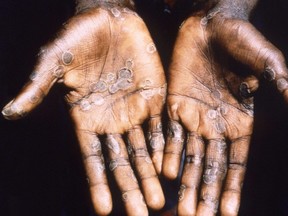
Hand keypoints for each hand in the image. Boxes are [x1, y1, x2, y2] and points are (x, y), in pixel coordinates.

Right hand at [2, 4, 165, 215]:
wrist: (109, 18)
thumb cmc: (78, 36)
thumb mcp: (54, 61)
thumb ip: (38, 88)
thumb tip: (9, 111)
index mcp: (87, 118)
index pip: (93, 158)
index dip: (98, 183)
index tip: (104, 211)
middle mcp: (112, 120)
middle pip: (122, 161)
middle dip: (131, 188)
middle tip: (141, 215)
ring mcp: (134, 110)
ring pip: (144, 150)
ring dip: (151, 175)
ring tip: (159, 201)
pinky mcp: (154, 98)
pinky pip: (161, 127)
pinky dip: (165, 147)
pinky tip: (169, 168)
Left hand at [162, 0, 287, 214]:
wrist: (210, 24)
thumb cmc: (242, 39)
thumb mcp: (267, 63)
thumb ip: (279, 86)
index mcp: (240, 122)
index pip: (235, 163)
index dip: (231, 188)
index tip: (228, 215)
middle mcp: (216, 126)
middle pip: (210, 167)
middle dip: (204, 194)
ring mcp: (193, 117)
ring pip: (188, 157)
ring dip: (185, 182)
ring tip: (180, 209)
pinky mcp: (173, 105)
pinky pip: (169, 135)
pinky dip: (167, 153)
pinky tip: (164, 173)